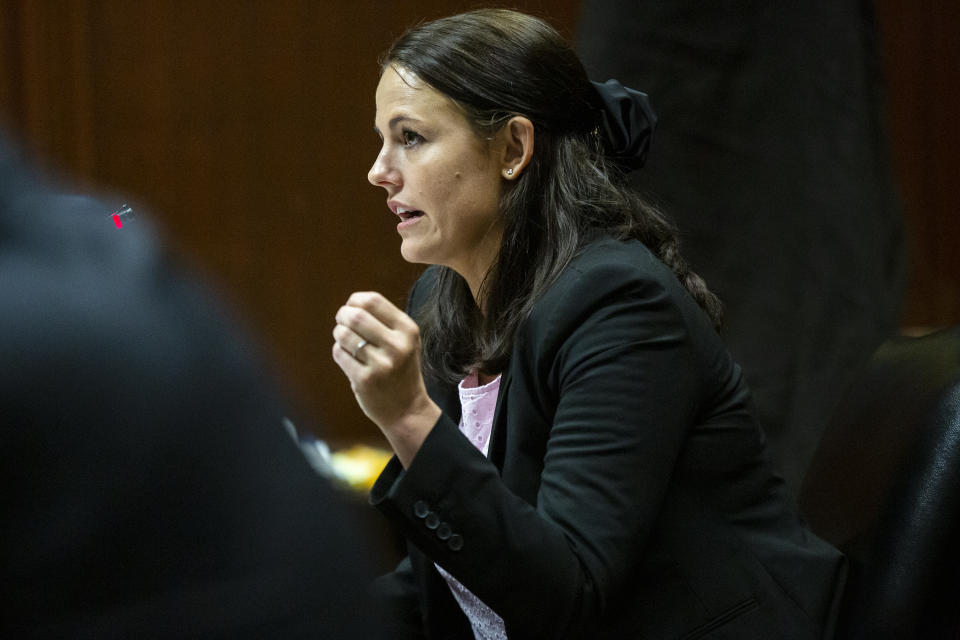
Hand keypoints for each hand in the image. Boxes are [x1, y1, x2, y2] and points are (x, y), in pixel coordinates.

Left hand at [332, 291, 440, 466]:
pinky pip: (339, 354)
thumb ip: (385, 321)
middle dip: (342, 315)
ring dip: (339, 334)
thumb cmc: (402, 370)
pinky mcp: (365, 380)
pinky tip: (348, 358)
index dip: (355, 300)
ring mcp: (381, 364)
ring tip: (345, 341)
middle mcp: (397, 346)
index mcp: (408, 330)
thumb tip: (352, 303)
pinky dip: (339, 352)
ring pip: (344, 335)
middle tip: (341, 321)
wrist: (407, 409)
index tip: (351, 307)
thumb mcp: (406, 341)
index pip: (373, 301)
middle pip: (356, 316)